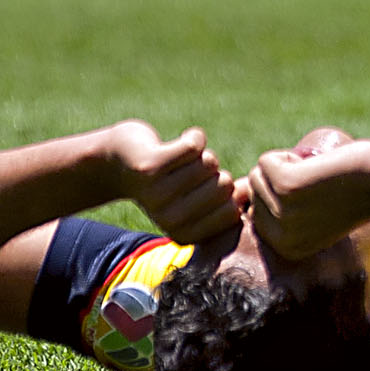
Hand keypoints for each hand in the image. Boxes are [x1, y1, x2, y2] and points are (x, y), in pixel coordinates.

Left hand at [103, 120, 238, 243]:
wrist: (120, 161)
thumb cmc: (169, 178)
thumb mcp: (195, 196)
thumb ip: (223, 196)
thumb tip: (249, 192)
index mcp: (183, 234)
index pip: (232, 210)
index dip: (227, 190)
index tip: (204, 187)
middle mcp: (170, 220)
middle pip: (224, 184)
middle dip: (214, 170)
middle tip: (189, 171)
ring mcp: (158, 194)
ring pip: (209, 162)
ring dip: (201, 153)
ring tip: (180, 159)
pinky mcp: (151, 166)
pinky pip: (195, 145)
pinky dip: (194, 136)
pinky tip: (181, 140)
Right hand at [248, 138, 369, 260]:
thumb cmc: (353, 195)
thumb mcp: (314, 220)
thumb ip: (287, 221)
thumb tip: (241, 199)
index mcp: (285, 249)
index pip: (256, 210)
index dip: (279, 193)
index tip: (311, 194)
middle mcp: (280, 237)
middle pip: (253, 191)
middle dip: (279, 177)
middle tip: (315, 182)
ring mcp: (282, 212)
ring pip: (258, 174)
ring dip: (283, 165)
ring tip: (314, 174)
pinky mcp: (286, 186)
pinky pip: (266, 161)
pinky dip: (285, 154)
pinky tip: (311, 164)